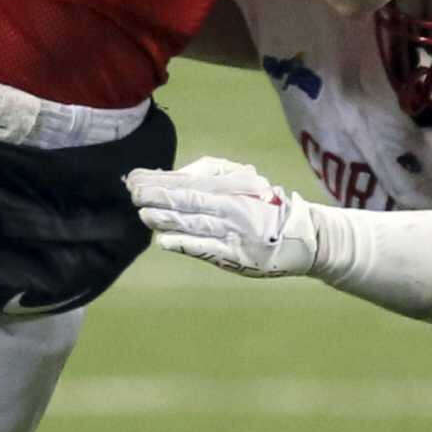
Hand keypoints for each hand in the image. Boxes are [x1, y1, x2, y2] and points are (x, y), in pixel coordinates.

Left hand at [126, 155, 319, 277]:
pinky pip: (205, 249)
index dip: (161, 180)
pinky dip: (184, 244)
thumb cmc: (263, 203)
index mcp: (232, 187)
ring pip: (194, 224)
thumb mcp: (243, 178)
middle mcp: (232, 208)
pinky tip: (164, 241)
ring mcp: (232, 234)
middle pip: (189, 201)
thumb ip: (211, 173)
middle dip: (158, 196)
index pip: (189, 182)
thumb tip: (173, 176)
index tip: (135, 177)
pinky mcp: (234, 258)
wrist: (299, 237)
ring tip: (143, 213)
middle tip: (132, 191)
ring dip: (165, 219)